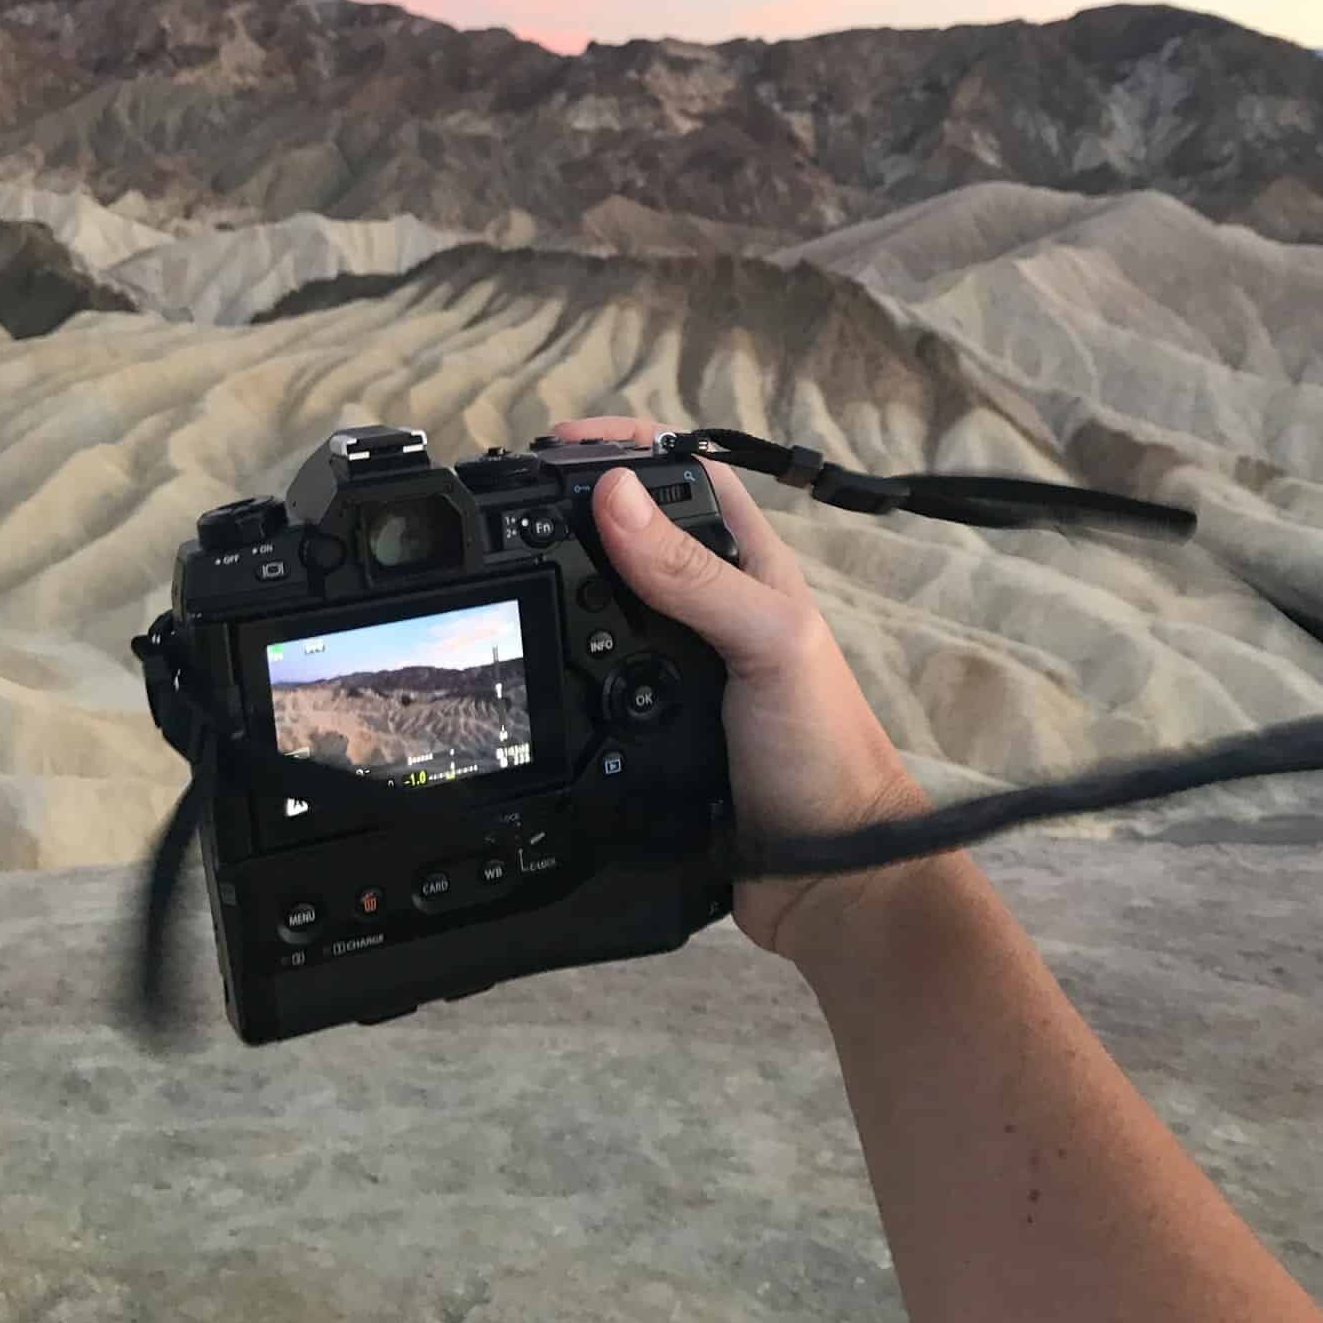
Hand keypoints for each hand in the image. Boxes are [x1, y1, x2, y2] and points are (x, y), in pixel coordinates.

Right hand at [547, 416, 933, 966]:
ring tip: (494, 580)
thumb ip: (693, 573)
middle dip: (569, 517)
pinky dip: (554, 670)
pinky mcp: (648, 731)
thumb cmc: (820, 745)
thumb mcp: (764, 642)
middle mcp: (709, 610)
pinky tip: (518, 668)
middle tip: (500, 513)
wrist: (829, 878)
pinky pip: (590, 685)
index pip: (684, 477)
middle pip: (629, 540)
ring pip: (601, 611)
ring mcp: (677, 672)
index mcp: (747, 569)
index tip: (553, 444)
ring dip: (554, 592)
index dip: (626, 449)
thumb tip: (612, 494)